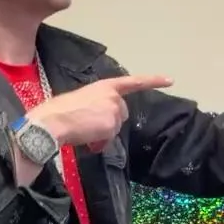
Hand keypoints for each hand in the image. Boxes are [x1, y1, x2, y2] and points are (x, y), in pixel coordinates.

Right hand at [29, 75, 172, 146]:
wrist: (53, 120)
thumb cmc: (59, 110)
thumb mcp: (81, 100)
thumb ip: (95, 105)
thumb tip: (98, 124)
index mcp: (104, 86)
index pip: (133, 82)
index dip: (153, 80)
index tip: (170, 80)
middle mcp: (113, 96)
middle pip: (122, 114)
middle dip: (109, 123)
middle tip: (90, 129)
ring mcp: (114, 110)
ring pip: (115, 128)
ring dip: (103, 134)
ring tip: (86, 135)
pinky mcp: (112, 125)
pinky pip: (109, 140)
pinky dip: (100, 144)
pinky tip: (88, 142)